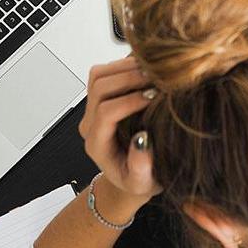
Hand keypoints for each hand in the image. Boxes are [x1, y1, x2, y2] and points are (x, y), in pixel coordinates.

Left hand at [80, 57, 162, 202]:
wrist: (129, 176)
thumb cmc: (137, 180)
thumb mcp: (143, 183)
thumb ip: (141, 167)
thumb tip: (142, 140)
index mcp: (97, 144)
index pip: (106, 113)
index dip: (129, 101)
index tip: (154, 97)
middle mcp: (91, 123)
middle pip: (98, 87)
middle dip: (128, 78)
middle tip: (157, 78)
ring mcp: (93, 108)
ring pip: (98, 75)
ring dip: (125, 67)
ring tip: (153, 71)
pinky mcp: (102, 97)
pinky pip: (106, 72)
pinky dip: (125, 64)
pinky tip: (148, 69)